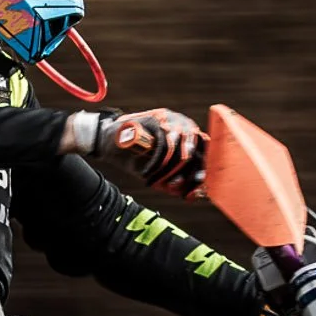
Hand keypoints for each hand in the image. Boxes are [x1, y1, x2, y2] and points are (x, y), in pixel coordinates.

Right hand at [63, 108, 208, 198]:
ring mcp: (171, 119)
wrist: (110, 143)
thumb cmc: (137, 158)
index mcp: (190, 136)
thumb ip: (176, 183)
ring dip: (167, 173)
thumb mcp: (158, 173)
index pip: (205, 154)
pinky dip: (155, 165)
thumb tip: (194, 196)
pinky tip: (145, 174)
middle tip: (172, 188)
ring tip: (154, 182)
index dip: (202, 173)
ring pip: (180, 152)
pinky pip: (163, 147)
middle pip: (195, 153)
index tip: (195, 191)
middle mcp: (184, 124)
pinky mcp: (156, 119)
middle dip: (185, 175)